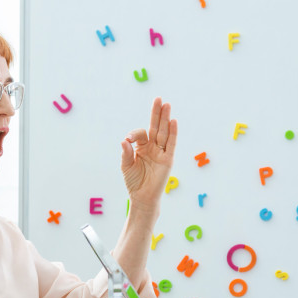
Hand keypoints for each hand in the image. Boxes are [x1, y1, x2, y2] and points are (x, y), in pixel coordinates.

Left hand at [121, 97, 177, 212]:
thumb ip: (126, 152)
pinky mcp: (168, 160)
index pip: (141, 134)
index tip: (128, 140)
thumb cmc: (134, 182)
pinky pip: (171, 144)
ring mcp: (161, 153)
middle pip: (156, 127)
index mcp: (142, 148)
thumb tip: (125, 140)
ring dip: (165, 119)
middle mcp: (153, 148)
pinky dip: (172, 133)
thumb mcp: (126, 166)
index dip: (134, 134)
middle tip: (158, 99)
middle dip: (157, 113)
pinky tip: (173, 121)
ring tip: (167, 104)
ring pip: (164, 133)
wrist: (142, 197)